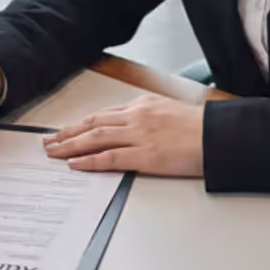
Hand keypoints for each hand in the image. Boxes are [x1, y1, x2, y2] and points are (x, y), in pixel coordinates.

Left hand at [42, 95, 205, 175]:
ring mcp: (140, 135)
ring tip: (54, 152)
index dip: (80, 123)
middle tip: (48, 142)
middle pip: (93, 124)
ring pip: (95, 138)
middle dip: (67, 133)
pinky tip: (75, 164)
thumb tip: (132, 128)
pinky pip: (110, 157)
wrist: (220, 136)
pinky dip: (90, 160)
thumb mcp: (170, 113)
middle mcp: (137, 116)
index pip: (103, 115)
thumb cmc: (200, 128)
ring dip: (70, 145)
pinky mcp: (146, 155)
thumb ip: (148, 118)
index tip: (65, 130)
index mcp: (143, 105)